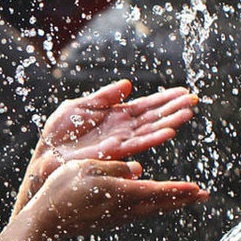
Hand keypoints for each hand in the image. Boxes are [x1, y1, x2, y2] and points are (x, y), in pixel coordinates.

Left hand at [28, 80, 196, 189]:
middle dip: (174, 109)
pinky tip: (169, 131)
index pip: (146, 106)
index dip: (165, 100)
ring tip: (188, 113)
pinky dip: (154, 138)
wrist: (46, 156)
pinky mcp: (113, 153)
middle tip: (194, 100)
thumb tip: (129, 84)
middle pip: (153, 117)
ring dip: (170, 122)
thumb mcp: (80, 106)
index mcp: (116, 116)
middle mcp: (123, 130)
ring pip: (150, 130)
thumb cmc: (59, 134)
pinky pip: (137, 144)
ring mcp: (120, 141)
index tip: (185, 93)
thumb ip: (105, 96)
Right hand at [35, 159, 207, 236]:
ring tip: (188, 199)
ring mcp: (119, 218)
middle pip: (161, 205)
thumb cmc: (63, 190)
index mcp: (120, 193)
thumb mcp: (87, 168)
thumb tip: (138, 169)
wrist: (47, 222)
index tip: (197, 188)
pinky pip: (141, 214)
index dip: (178, 190)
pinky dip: (156, 208)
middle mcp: (124, 209)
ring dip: (173, 205)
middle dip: (183, 199)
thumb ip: (114, 167)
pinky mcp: (112, 221)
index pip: (157, 192)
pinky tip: (158, 205)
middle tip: (204, 195)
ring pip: (153, 211)